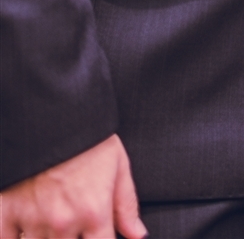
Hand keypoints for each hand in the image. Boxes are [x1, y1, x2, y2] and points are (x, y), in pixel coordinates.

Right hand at [0, 135, 145, 238]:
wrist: (51, 110)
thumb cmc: (88, 135)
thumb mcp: (117, 164)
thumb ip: (126, 204)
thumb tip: (138, 235)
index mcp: (94, 212)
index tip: (96, 233)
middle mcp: (64, 221)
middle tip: (73, 223)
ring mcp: (33, 219)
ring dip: (46, 238)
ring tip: (53, 220)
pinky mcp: (7, 211)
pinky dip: (15, 238)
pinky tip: (26, 229)